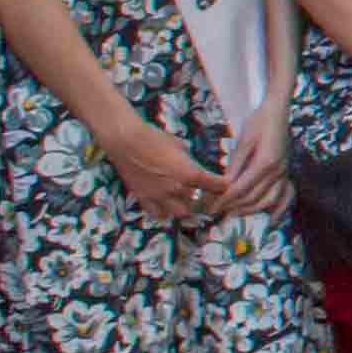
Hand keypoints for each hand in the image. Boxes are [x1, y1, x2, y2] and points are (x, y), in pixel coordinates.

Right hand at [99, 115, 215, 222]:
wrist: (126, 141)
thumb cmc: (155, 138)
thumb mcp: (180, 146)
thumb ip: (189, 160)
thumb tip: (193, 165)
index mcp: (189, 175)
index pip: (216, 186)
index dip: (223, 186)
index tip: (225, 184)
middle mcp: (176, 190)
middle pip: (199, 205)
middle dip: (204, 202)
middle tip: (205, 195)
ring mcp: (159, 197)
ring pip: (179, 214)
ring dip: (185, 208)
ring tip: (186, 201)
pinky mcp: (143, 198)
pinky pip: (157, 213)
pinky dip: (164, 212)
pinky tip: (166, 205)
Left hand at [216, 104, 291, 213]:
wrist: (278, 112)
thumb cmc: (259, 122)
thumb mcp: (243, 141)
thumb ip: (235, 165)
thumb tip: (224, 185)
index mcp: (264, 163)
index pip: (240, 189)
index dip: (223, 200)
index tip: (210, 206)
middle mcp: (277, 172)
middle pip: (252, 198)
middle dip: (232, 207)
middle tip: (215, 211)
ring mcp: (284, 174)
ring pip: (267, 201)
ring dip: (249, 210)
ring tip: (233, 213)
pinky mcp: (286, 173)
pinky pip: (285, 196)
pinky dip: (279, 209)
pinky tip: (271, 219)